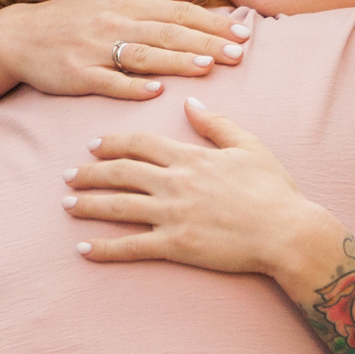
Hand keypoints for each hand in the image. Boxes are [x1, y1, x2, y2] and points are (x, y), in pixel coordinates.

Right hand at [0, 0, 250, 103]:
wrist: (20, 37)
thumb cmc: (73, 15)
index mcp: (127, 3)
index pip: (178, 11)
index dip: (212, 22)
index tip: (242, 32)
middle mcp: (114, 22)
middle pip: (168, 32)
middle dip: (206, 42)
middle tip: (239, 54)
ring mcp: (95, 49)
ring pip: (143, 55)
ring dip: (176, 61)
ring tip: (208, 67)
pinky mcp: (78, 75)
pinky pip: (108, 81)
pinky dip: (132, 85)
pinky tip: (156, 91)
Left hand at [65, 98, 343, 298]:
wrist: (286, 231)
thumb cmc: (272, 189)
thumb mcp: (248, 145)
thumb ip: (215, 124)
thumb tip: (189, 103)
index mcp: (190, 157)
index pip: (140, 144)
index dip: (112, 143)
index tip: (93, 146)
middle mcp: (175, 183)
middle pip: (120, 173)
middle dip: (90, 173)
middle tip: (68, 176)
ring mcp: (172, 214)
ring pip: (118, 207)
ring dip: (88, 205)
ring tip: (67, 205)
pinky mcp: (175, 245)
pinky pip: (131, 247)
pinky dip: (104, 249)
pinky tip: (83, 250)